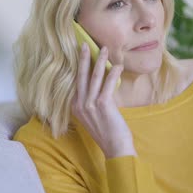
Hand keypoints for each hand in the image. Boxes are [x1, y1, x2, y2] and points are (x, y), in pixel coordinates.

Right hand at [71, 43, 136, 158]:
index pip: (76, 81)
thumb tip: (99, 83)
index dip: (79, 66)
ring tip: (105, 49)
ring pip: (94, 77)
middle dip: (84, 58)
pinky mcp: (102, 105)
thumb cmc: (107, 132)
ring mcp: (89, 105)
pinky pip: (107, 84)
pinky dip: (113, 73)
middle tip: (86, 44)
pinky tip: (117, 66)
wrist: (115, 148)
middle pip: (81, 76)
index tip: (82, 53)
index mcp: (75, 106)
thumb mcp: (93, 116)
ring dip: (100, 61)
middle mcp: (79, 104)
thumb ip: (91, 101)